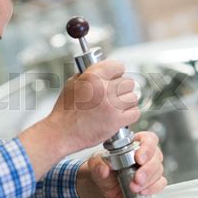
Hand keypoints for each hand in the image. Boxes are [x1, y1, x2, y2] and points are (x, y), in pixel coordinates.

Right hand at [19, 60, 139, 179]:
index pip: (118, 66)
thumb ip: (90, 74)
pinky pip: (135, 112)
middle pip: (128, 82)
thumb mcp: (72, 83)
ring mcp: (112, 105)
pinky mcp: (117, 120)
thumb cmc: (65, 110)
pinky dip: (128, 116)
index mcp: (93, 76)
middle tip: (112, 97)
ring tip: (113, 108)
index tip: (114, 78)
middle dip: (121, 89)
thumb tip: (104, 70)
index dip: (116, 73)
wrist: (62, 132)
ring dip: (125, 103)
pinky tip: (118, 117)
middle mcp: (104, 89)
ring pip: (133, 98)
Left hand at [76, 132, 166, 197]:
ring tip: (134, 187)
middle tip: (137, 178)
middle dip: (148, 169)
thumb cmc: (101, 168)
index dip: (147, 147)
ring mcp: (149, 168)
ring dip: (148, 181)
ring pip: (159, 170)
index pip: (148, 139)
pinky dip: (153, 188)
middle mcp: (144, 154)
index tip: (139, 158)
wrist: (102, 185)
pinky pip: (160, 183)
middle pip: (156, 156)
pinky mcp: (151, 182)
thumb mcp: (95, 164)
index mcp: (133, 144)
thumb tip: (104, 169)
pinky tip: (142, 192)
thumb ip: (97, 165)